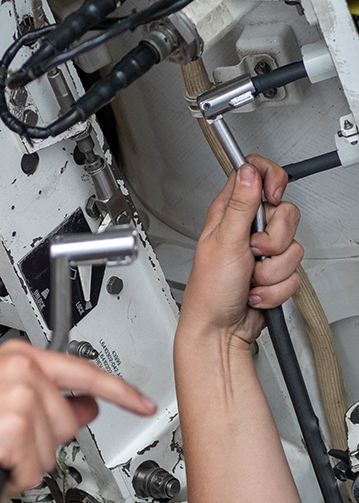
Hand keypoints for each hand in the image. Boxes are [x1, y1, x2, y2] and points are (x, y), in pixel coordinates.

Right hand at [0, 339, 156, 494]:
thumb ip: (45, 400)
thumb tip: (86, 406)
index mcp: (19, 357)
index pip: (85, 373)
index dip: (121, 392)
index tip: (143, 403)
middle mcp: (23, 369)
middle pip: (70, 422)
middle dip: (42, 444)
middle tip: (2, 441)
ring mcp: (20, 397)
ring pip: (53, 452)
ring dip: (24, 464)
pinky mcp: (13, 427)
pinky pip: (34, 473)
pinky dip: (12, 479)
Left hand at [180, 154, 302, 346]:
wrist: (218, 331)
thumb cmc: (209, 293)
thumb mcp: (224, 242)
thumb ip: (240, 205)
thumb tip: (248, 170)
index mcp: (228, 214)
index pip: (256, 173)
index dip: (271, 178)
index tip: (273, 196)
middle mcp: (246, 230)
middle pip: (285, 212)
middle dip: (274, 240)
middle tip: (252, 253)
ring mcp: (261, 253)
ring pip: (293, 247)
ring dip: (272, 271)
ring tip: (249, 279)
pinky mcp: (273, 274)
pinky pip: (293, 274)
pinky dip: (275, 289)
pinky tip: (254, 293)